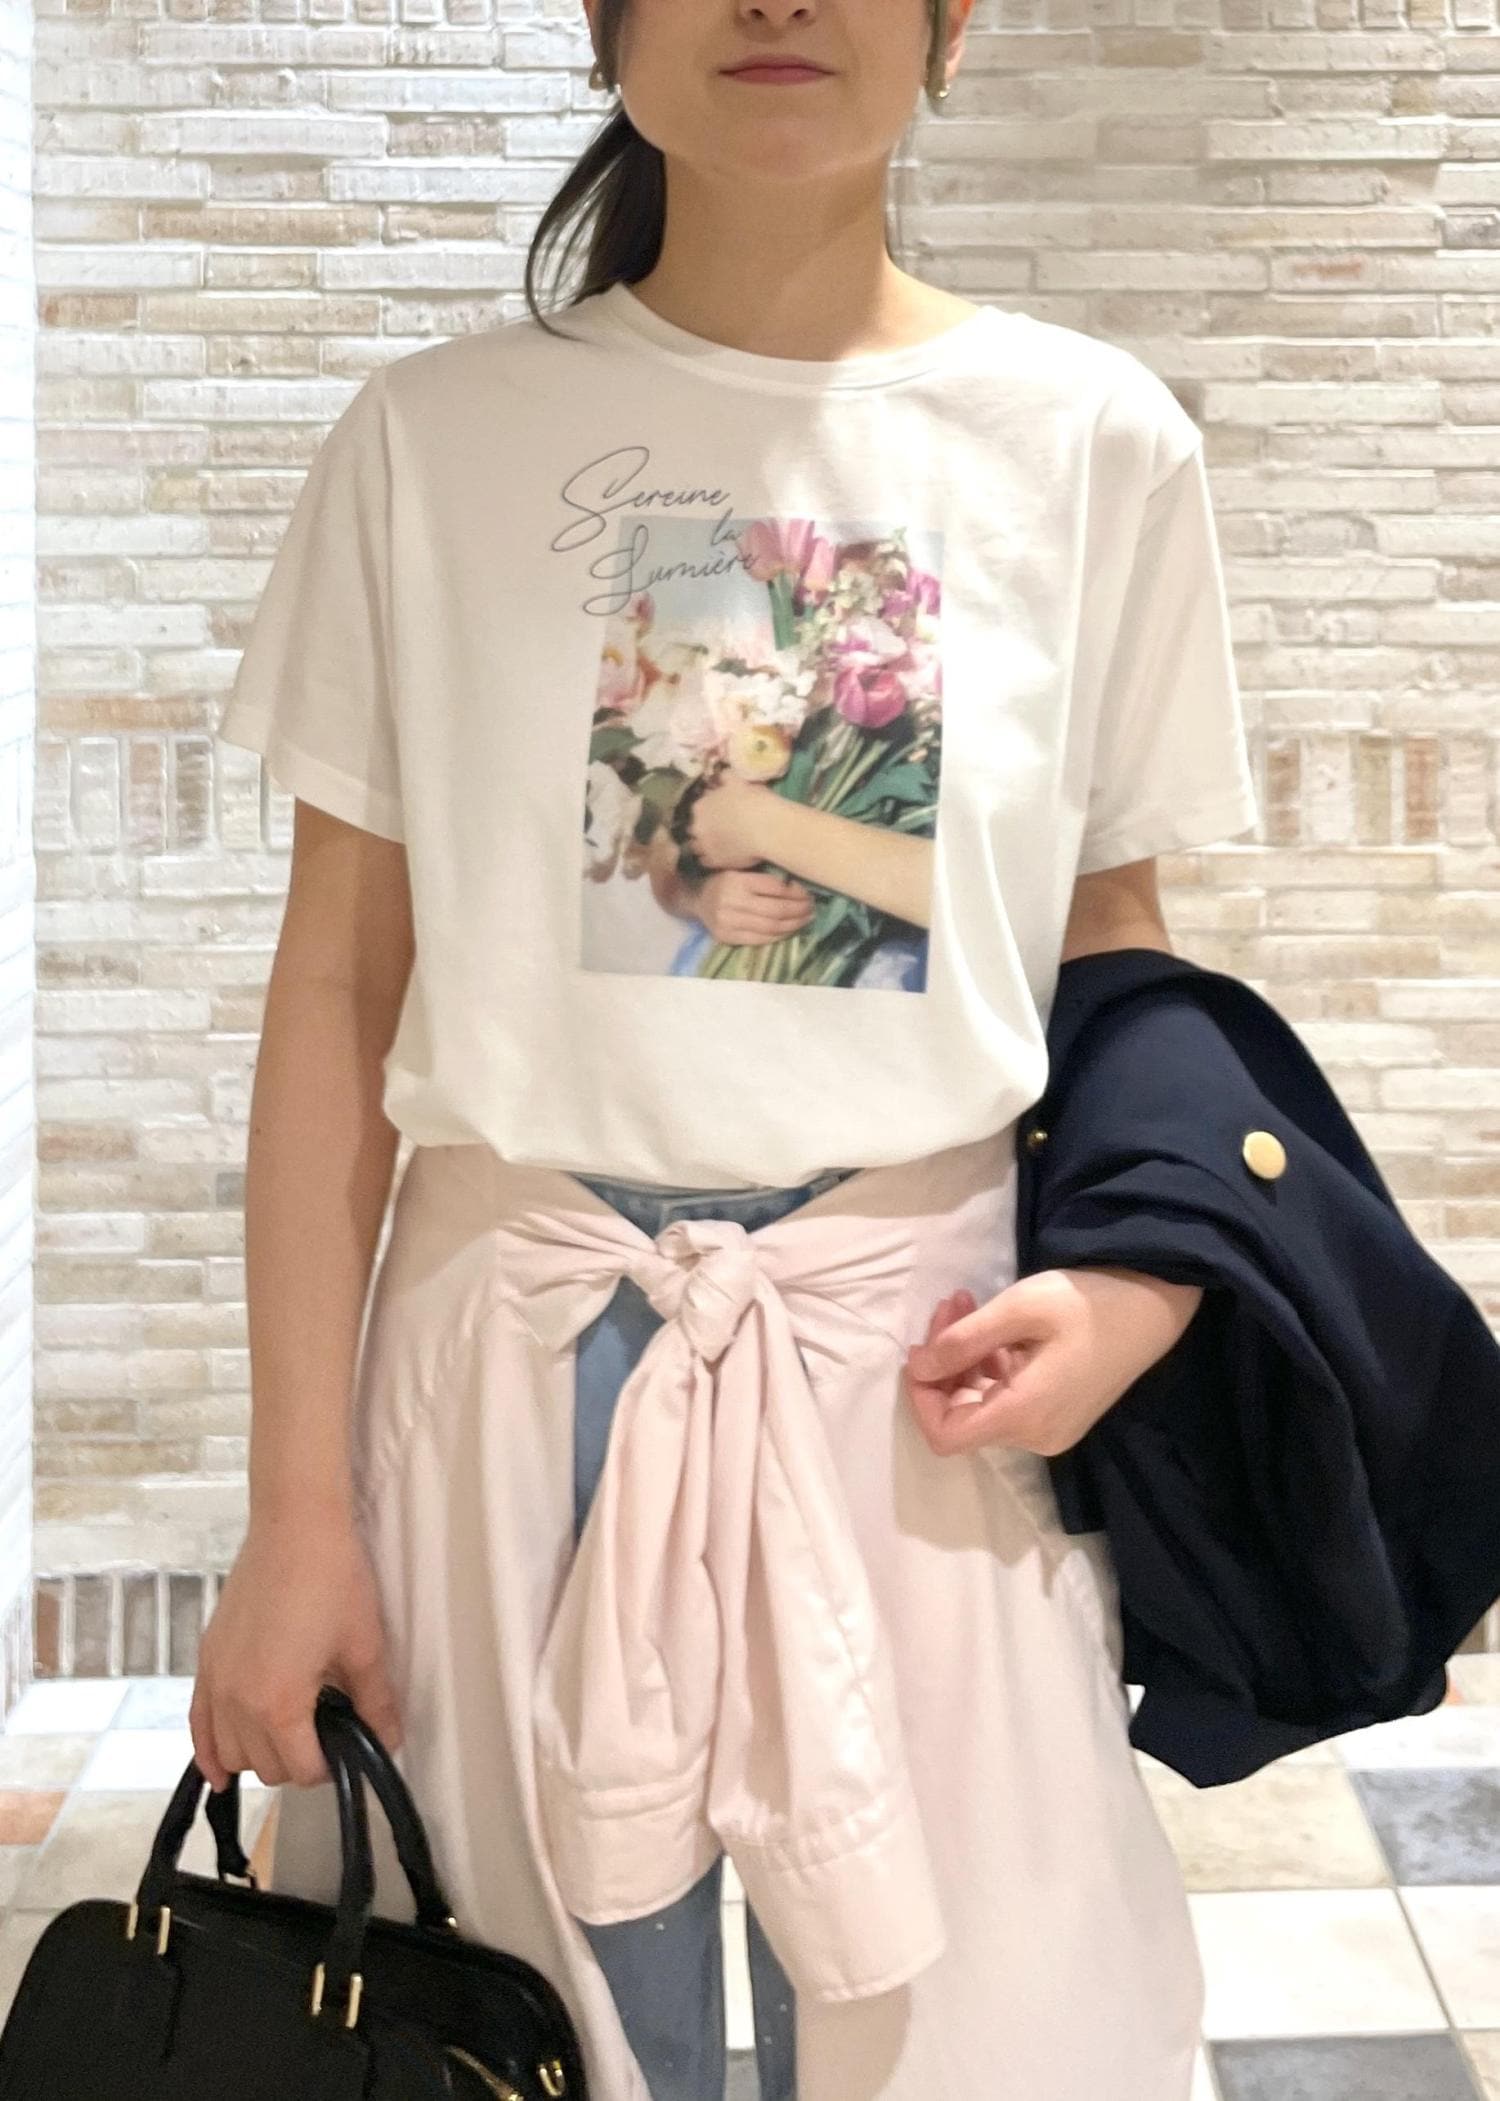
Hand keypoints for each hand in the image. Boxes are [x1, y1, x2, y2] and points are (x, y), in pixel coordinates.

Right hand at [189, 1509, 402, 1791]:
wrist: (295, 1528)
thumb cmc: (334, 1581)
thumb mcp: (364, 1647)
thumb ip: (375, 1704)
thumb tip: (388, 1742)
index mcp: (278, 1704)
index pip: (301, 1770)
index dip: (331, 1765)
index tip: (349, 1744)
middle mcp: (237, 1701)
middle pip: (264, 1766)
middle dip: (298, 1759)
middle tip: (327, 1730)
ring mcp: (215, 1680)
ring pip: (229, 1752)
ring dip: (259, 1754)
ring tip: (291, 1728)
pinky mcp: (206, 1660)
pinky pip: (197, 1724)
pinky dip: (208, 1751)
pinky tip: (219, 1770)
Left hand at [688, 772, 776, 869]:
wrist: (767, 828)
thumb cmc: (754, 801)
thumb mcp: (739, 781)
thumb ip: (725, 777)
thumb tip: (721, 775)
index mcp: (700, 806)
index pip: (698, 809)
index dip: (708, 811)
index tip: (718, 812)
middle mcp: (697, 827)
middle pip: (694, 829)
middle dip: (703, 828)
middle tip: (719, 829)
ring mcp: (704, 846)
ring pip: (696, 847)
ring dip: (704, 844)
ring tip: (718, 844)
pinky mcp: (714, 862)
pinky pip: (706, 861)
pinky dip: (711, 858)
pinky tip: (721, 855)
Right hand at [696, 869, 813, 944]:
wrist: (696, 899)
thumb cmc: (724, 880)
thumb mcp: (740, 869)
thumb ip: (763, 877)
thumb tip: (798, 884)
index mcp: (737, 880)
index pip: (775, 888)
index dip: (796, 892)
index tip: (808, 893)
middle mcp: (731, 901)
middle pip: (776, 910)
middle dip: (799, 910)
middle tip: (811, 908)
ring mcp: (729, 922)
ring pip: (771, 927)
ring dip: (794, 925)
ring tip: (806, 919)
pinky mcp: (728, 937)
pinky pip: (760, 939)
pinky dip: (779, 935)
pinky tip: (790, 930)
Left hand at [903, 1265, 1204, 1459]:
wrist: (1154, 1305)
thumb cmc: (1088, 1301)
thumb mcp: (1018, 1309)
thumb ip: (962, 1342)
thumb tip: (919, 1368)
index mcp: (1025, 1415)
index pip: (945, 1435)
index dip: (921, 1397)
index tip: (922, 1350)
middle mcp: (1036, 1437)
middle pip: (962, 1416)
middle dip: (944, 1363)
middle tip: (950, 1307)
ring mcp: (1051, 1430)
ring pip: (982, 1404)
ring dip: (966, 1358)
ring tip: (967, 1304)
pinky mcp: (1060, 1415)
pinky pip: (1007, 1400)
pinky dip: (990, 1366)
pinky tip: (995, 1327)